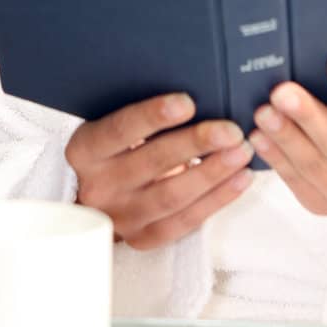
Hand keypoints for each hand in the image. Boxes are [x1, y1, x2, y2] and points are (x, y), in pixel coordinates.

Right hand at [65, 92, 253, 249]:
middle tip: (230, 130)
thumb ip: (140, 114)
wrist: (97, 199)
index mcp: (85, 150)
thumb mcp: (113, 127)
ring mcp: (121, 217)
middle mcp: (98, 186)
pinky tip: (239, 178)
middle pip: (152, 163)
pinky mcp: (144, 238)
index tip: (187, 102)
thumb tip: (193, 88)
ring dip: (213, 173)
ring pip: (171, 196)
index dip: (153, 115)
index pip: (119, 130)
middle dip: (196, 144)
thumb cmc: (114, 149)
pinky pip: (185, 221)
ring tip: (241, 152)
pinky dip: (217, 199)